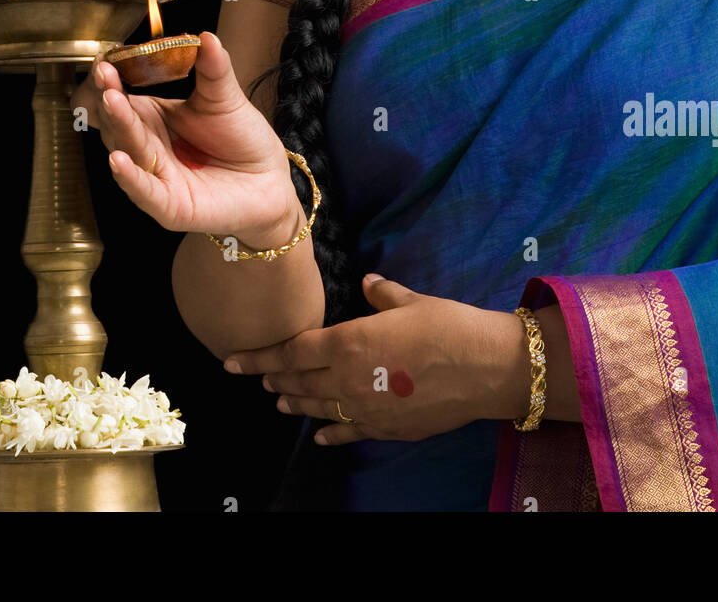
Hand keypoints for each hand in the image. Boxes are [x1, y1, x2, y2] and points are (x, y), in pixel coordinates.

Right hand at [69, 30, 298, 244]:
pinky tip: (118, 159)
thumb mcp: (226, 98)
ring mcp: (155, 178)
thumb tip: (205, 36)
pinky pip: (145, 192)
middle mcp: (148, 147)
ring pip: (129, 150)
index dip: (112, 79)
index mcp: (154, 119)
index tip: (105, 58)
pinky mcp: (169, 206)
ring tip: (112, 100)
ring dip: (118, 126)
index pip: (124, 97)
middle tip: (104, 72)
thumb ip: (214, 70)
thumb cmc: (243, 140)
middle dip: (110, 97)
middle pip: (119, 122)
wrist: (270, 181)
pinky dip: (130, 177)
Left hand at [223, 275, 528, 444]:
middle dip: (271, 378)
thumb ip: (382, 295)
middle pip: (298, 381)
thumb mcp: (410, 300)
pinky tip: (319, 434)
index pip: (292, 351)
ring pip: (318, 408)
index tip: (232, 360)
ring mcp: (365, 410)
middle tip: (251, 378)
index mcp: (348, 343)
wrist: (485, 368)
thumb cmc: (447, 325)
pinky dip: (330, 432)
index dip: (260, 356)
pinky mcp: (386, 429)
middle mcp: (347, 380)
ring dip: (295, 402)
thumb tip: (369, 282)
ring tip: (278, 399)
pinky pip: (348, 433)